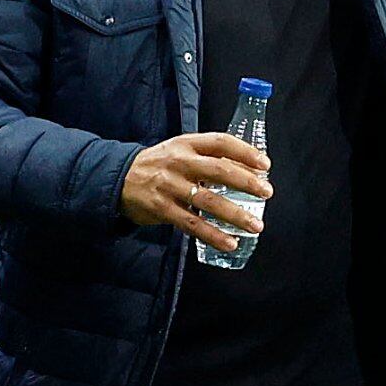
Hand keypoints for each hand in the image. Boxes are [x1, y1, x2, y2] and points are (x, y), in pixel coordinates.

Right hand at [121, 132, 269, 249]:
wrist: (119, 178)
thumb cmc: (158, 165)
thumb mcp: (180, 150)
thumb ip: (208, 157)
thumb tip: (248, 171)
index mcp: (186, 144)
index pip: (221, 142)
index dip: (245, 152)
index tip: (265, 165)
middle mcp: (178, 162)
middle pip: (219, 170)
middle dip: (247, 182)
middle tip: (267, 193)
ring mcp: (169, 185)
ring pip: (209, 200)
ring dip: (235, 215)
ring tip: (255, 226)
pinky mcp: (161, 208)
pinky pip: (192, 224)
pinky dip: (213, 235)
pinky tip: (229, 242)